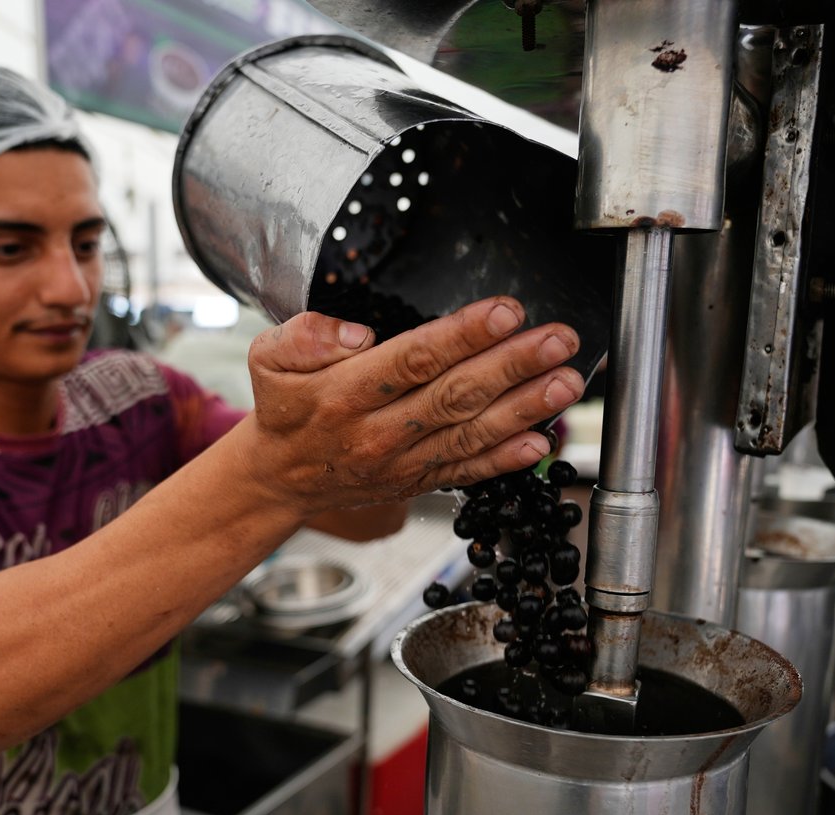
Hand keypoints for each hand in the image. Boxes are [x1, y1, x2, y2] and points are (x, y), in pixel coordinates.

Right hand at [242, 296, 582, 512]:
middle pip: (454, 396)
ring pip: (470, 433)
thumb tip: (359, 331)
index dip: (462, 336)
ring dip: (524, 408)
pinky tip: (542, 440)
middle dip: (512, 365)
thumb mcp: (268, 358)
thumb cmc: (284, 407)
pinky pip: (467, 471)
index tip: (505, 312)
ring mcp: (401, 463)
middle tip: (557, 340)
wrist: (280, 478)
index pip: (411, 359)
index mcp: (343, 394)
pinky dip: (506, 459)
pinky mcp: (418, 483)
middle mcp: (377, 432)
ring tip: (566, 382)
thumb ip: (307, 335)